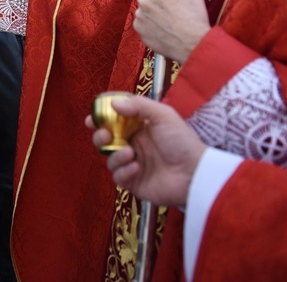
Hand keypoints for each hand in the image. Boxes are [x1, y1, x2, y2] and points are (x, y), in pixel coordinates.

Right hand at [86, 96, 205, 207]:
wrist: (195, 173)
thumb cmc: (182, 142)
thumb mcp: (163, 116)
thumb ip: (138, 105)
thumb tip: (113, 103)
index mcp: (139, 128)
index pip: (113, 122)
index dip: (100, 120)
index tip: (91, 119)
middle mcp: (134, 145)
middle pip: (106, 141)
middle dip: (100, 137)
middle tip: (106, 136)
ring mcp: (133, 164)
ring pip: (109, 159)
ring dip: (116, 155)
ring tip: (132, 154)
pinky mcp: (134, 183)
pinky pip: (118, 177)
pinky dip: (124, 171)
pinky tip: (137, 168)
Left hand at [134, 0, 209, 63]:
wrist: (192, 43)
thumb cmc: (194, 17)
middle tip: (170, 7)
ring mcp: (139, 15)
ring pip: (144, 9)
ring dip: (153, 12)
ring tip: (168, 20)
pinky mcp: (138, 28)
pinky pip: (142, 22)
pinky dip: (150, 24)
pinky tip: (163, 28)